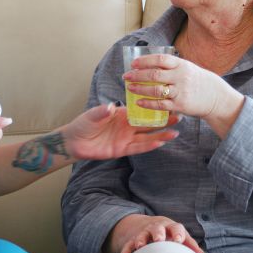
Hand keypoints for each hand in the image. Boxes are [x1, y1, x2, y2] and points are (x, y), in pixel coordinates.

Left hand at [61, 103, 179, 160]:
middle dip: (163, 121)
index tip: (168, 103)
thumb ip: (102, 112)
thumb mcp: (92, 115)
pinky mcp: (122, 150)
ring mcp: (126, 139)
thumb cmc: (84, 124)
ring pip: (147, 137)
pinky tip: (160, 143)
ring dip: (160, 135)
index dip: (154, 108)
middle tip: (178, 117)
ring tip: (175, 133)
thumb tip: (111, 107)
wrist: (74, 142)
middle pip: (149, 124)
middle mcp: (127, 126)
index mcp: (122, 114)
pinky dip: (149, 146)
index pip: (141, 110)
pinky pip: (138, 148)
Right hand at [109, 214, 203, 252]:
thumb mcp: (180, 236)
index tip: (179, 240)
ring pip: (141, 235)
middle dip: (157, 233)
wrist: (148, 224)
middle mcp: (157, 228)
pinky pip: (128, 246)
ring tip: (140, 246)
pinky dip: (126, 252)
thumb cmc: (170, 234)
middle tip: (158, 239)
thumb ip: (190, 244)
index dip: (178, 233)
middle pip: (157, 228)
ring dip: (140, 240)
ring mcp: (144, 233)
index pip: (176, 228)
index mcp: (170, 227)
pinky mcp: (133, 240)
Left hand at [123, 54, 241, 124]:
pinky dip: (148, 103)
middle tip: (126, 76)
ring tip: (130, 88)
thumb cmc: (199, 82)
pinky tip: (139, 102)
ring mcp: (181, 91)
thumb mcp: (188, 68)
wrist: (216, 98)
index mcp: (182, 65)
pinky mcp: (180, 105)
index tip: (133, 63)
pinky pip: (160, 104)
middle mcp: (181, 77)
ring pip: (155, 90)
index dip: (144, 61)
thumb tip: (149, 64)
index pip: (160, 59)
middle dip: (137, 75)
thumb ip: (172, 67)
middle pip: (154, 75)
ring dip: (140, 89)